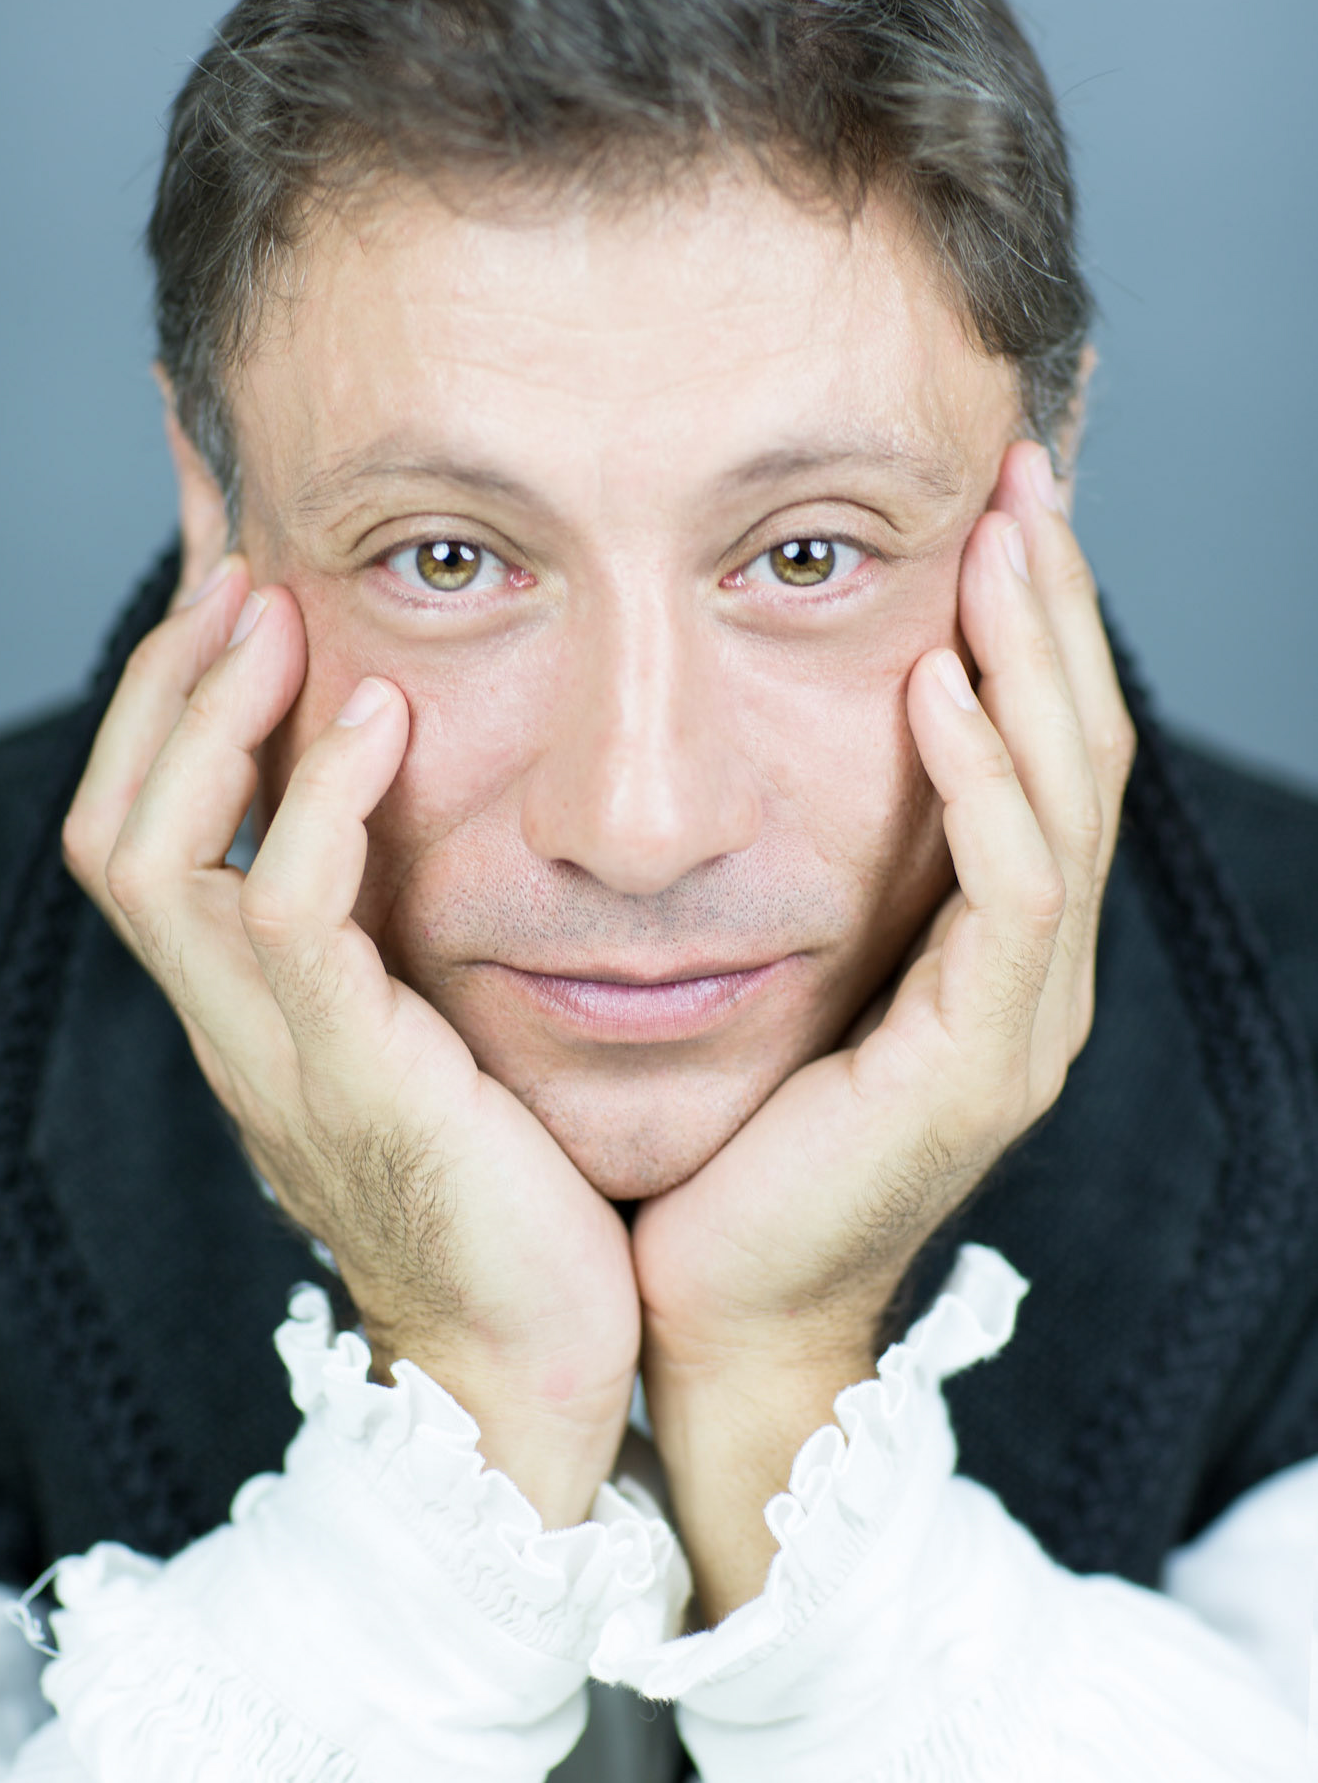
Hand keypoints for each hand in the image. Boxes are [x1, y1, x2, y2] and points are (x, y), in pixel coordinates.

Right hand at [62, 562, 639, 1526]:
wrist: (532, 1367)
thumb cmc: (511, 1199)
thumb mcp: (438, 1044)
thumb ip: (408, 949)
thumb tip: (445, 844)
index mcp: (250, 1013)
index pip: (150, 833)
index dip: (165, 704)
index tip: (224, 577)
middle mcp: (232, 1027)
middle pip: (114, 827)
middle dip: (162, 685)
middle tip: (237, 567)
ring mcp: (274, 1054)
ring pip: (164, 857)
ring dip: (215, 718)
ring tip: (279, 612)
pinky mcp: (348, 1075)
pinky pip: (289, 915)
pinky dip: (320, 805)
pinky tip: (379, 722)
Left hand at [633, 441, 1135, 1617]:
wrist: (706, 1308)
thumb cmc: (722, 1142)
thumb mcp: (770, 973)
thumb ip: (802, 867)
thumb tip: (754, 740)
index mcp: (987, 951)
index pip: (1036, 755)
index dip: (1025, 629)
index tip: (986, 506)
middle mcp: (1028, 977)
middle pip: (1074, 753)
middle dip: (1049, 609)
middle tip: (1019, 473)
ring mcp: (1018, 1024)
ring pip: (1063, 804)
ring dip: (1033, 663)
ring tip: (999, 540)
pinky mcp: (977, 1067)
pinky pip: (1002, 898)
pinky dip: (981, 786)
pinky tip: (938, 691)